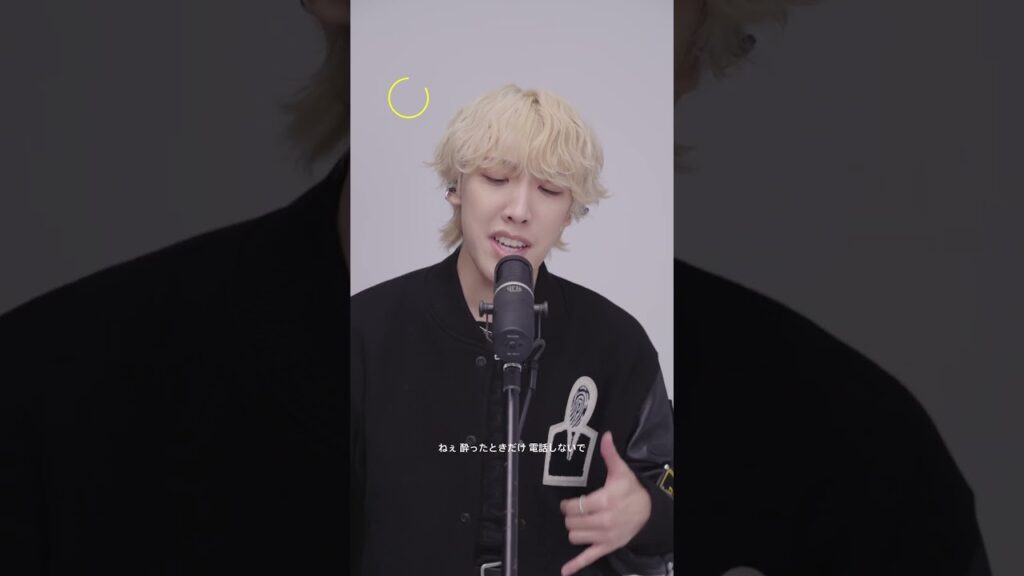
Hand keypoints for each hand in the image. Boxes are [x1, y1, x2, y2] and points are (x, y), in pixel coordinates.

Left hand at [558, 431, 650, 575]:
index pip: (574, 507)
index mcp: (604, 501)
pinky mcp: (607, 547)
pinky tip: (565, 571)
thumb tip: (606, 436)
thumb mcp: (620, 471)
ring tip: (580, 523)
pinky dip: (576, 565)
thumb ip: (610, 455)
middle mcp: (603, 521)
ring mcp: (605, 536)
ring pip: (575, 537)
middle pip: (571, 522)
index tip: (568, 503)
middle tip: (575, 511)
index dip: (567, 505)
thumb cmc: (630, 490)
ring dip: (574, 530)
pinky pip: (588, 557)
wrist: (648, 511)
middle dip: (570, 516)